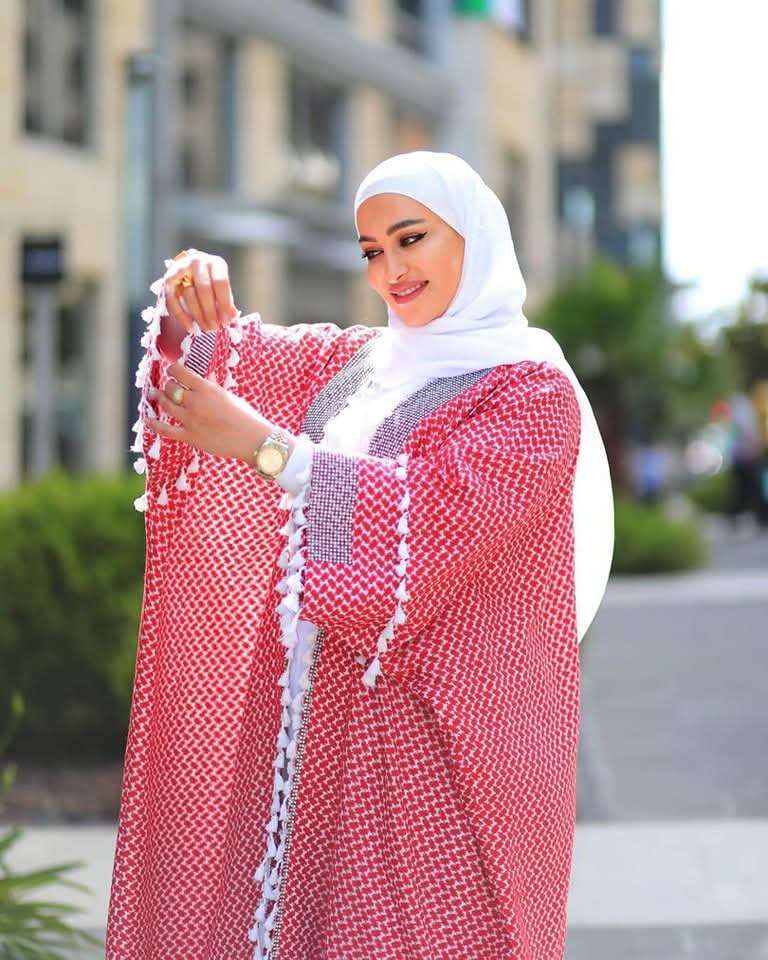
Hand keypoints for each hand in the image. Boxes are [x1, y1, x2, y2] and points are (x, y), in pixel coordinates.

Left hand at [145, 361, 294, 465]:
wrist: (251, 440)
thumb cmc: (245, 416)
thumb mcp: (229, 396)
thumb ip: (213, 386)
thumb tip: (207, 376)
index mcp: (206, 389)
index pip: (179, 372)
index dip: (173, 369)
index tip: (172, 370)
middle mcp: (195, 402)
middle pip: (170, 388)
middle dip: (167, 385)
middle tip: (168, 386)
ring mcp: (190, 420)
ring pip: (166, 405)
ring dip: (159, 399)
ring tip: (155, 395)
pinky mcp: (189, 436)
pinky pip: (165, 430)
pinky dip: (154, 424)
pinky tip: (148, 419)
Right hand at [163, 249, 238, 332]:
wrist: (189, 269)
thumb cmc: (210, 281)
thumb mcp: (221, 287)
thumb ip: (226, 301)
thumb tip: (232, 316)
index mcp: (215, 263)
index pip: (220, 283)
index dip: (224, 304)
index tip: (226, 320)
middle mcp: (197, 262)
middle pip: (204, 290)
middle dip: (210, 312)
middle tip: (214, 327)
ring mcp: (181, 269)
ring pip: (189, 295)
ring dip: (198, 316)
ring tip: (205, 328)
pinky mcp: (168, 279)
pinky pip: (172, 300)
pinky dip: (180, 316)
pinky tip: (189, 327)